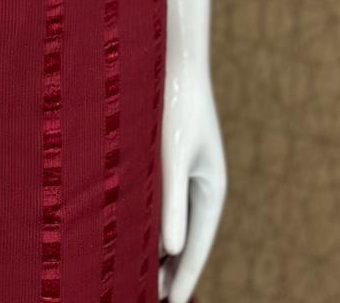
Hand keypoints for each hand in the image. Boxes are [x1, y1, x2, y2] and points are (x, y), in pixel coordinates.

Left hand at [157, 58, 226, 301]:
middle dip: (169, 268)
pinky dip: (147, 221)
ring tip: (134, 274)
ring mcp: (185, 173)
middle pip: (187, 238)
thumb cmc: (175, 104)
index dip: (184, 276)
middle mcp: (201, 185)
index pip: (198, 245)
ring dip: (157, 247)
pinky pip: (159, 202)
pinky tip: (127, 231)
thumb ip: (173, 201)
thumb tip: (173, 249)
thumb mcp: (174, 155)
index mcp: (212, 188)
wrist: (171, 60)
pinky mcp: (166, 160)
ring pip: (172, 221)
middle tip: (147, 296)